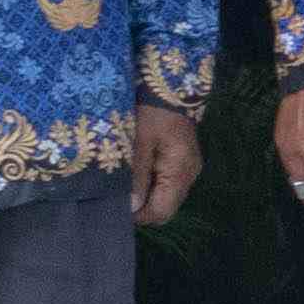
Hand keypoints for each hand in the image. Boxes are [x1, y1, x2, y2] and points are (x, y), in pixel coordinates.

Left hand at [125, 102, 202, 227]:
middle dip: (142, 209)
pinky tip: (137, 174)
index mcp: (180, 172)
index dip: (138, 215)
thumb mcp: (139, 143)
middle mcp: (189, 176)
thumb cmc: (153, 114)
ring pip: (166, 198)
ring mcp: (188, 169)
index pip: (161, 211)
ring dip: (146, 197)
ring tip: (125, 185)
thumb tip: (130, 207)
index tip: (115, 207)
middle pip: (165, 209)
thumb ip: (136, 176)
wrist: (170, 88)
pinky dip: (152, 186)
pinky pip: (167, 185)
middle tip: (117, 197)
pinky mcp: (183, 162)